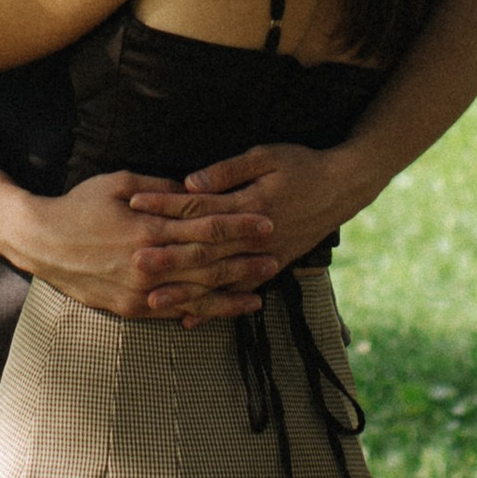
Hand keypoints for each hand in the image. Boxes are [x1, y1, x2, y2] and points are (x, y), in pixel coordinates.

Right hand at [20, 171, 272, 324]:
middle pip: (208, 263)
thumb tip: (196, 192)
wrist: (40, 242)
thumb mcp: (119, 182)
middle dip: (245, 260)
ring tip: (262, 289)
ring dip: (232, 291)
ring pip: (197, 294)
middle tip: (276, 256)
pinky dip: (204, 313)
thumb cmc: (79, 205)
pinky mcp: (131, 309)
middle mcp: (148, 264)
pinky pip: (175, 312)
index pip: (205, 229)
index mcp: (148, 228)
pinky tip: (226, 310)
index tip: (266, 223)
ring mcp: (140, 291)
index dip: (239, 227)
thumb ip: (161, 188)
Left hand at [130, 141, 367, 312]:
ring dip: (186, 291)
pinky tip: (190, 320)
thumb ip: (228, 172)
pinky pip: (238, 293)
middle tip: (133, 263)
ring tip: (153, 301)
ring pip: (219, 279)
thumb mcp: (266, 156)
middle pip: (204, 249)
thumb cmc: (301, 165)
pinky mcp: (272, 268)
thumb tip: (191, 182)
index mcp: (250, 205)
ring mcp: (265, 257)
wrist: (343, 188)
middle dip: (167, 256)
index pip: (198, 207)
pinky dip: (214, 308)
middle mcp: (255, 237)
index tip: (134, 203)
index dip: (165, 204)